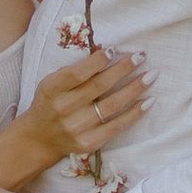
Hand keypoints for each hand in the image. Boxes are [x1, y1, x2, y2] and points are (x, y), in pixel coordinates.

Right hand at [22, 47, 148, 165]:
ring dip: (135, 88)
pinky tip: (148, 101)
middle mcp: (63, 109)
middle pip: (99, 86)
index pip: (77, 73)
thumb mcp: (52, 83)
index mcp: (52, 89)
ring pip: (112, 105)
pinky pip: (117, 126)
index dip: (97, 61)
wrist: (40, 138)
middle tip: (142, 56)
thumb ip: (75, 71)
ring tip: (151, 75)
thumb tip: (107, 53)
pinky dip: (135, 113)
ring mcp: (77, 128)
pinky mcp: (89, 142)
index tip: (114, 50)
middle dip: (123, 69)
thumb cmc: (50, 102)